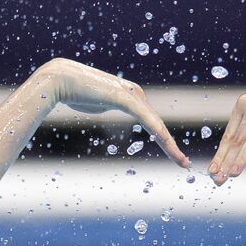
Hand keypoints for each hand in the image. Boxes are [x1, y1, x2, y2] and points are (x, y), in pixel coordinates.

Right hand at [36, 59, 187, 166]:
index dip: (164, 140)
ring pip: (155, 124)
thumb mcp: (95, 102)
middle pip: (157, 125)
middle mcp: (135, 94)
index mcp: (130, 96)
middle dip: (171, 147)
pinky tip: (166, 143)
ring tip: (180, 162)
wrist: (60, 79)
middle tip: (184, 165)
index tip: (175, 157)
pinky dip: (157, 132)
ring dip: (169, 145)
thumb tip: (100, 105)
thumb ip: (103, 104)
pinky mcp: (124, 98)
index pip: (152, 122)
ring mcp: (130, 95)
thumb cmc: (74, 91)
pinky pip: (145, 118)